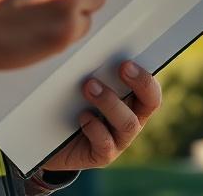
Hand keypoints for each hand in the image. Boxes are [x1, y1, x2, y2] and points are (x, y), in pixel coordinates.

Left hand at [42, 61, 161, 171]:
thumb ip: (96, 70)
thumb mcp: (84, 84)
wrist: (50, 138)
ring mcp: (119, 139)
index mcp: (132, 99)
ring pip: (128, 123)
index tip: (126, 62)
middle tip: (121, 67)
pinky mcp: (102, 155)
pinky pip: (106, 143)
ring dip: (110, 101)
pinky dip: (94, 127)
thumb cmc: (71, 103)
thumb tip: (95, 48)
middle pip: (150, 103)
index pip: (152, 88)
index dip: (145, 76)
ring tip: (89, 86)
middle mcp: (131, 119)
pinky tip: (82, 116)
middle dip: (139, 83)